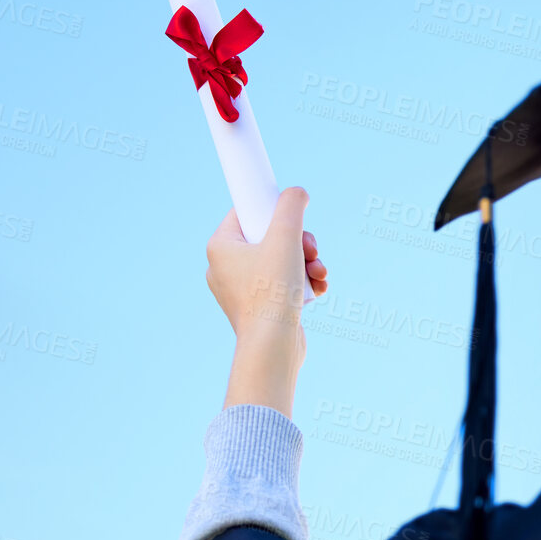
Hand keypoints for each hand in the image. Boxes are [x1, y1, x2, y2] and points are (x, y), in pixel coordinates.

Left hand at [205, 187, 328, 417]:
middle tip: (310, 249)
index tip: (291, 216)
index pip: (246, 211)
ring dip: (307, 262)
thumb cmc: (272, 292)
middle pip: (269, 236)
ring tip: (319, 273)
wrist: (272, 346)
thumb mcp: (286, 237)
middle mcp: (225, 267)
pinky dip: (303, 282)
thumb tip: (297, 193)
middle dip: (299, 242)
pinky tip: (318, 288)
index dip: (273, 209)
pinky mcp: (259, 306)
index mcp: (221, 246)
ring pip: (281, 260)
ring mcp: (242, 289)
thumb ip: (291, 207)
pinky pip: (283, 283)